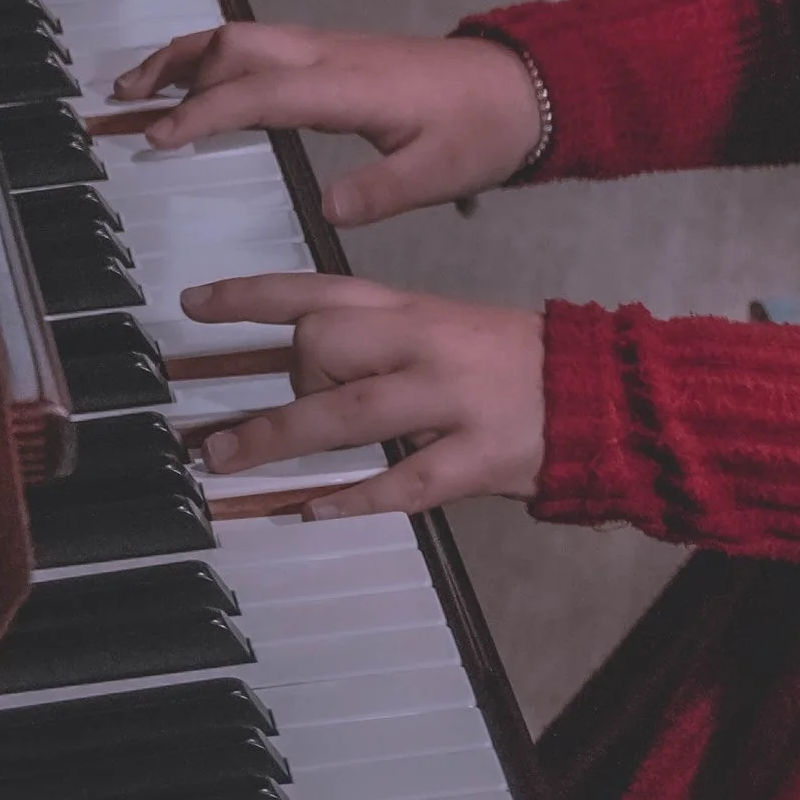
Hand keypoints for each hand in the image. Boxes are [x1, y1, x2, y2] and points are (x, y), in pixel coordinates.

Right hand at [109, 24, 540, 225]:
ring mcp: (333, 49)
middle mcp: (333, 56)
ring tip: (140, 85)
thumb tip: (326, 211)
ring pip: (245, 37)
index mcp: (351, 85)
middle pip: (236, 42)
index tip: (158, 136)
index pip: (259, 90)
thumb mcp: (440, 173)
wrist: (523, 87)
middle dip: (174, 65)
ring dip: (189, 55)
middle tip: (124, 98)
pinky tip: (202, 87)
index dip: (203, 111)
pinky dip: (219, 59)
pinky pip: (265, 47)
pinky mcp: (338, 56)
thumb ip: (381, 192)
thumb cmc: (484, 129)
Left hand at [182, 273, 545, 518]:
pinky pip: (402, 482)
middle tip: (263, 416)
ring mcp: (451, 402)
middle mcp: (425, 346)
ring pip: (347, 414)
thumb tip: (303, 358)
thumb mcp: (444, 327)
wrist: (605, 391)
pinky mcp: (476, 457)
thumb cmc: (514, 360)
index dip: (251, 295)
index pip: (319, 288)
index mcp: (415, 308)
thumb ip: (381, 338)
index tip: (194, 303)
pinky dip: (351, 500)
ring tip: (226, 459)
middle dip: (284, 379)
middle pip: (323, 346)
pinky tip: (311, 511)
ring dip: (277, 439)